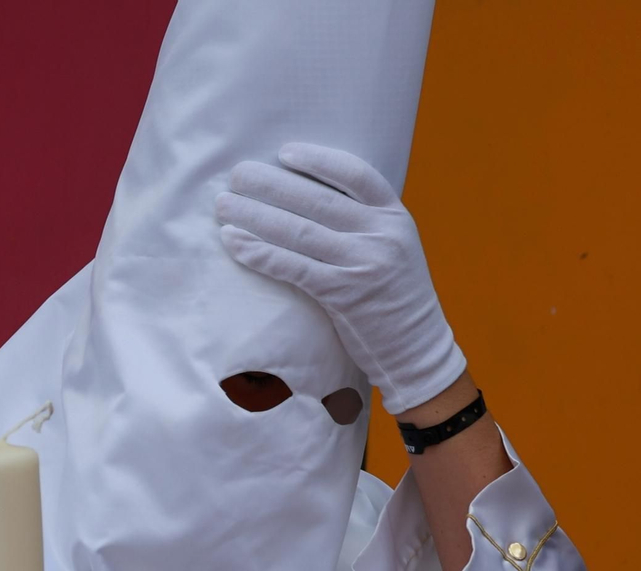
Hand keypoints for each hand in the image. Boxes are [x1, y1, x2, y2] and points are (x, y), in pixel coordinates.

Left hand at [215, 143, 466, 414]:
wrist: (417, 349)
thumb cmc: (394, 297)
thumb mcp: (393, 248)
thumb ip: (363, 223)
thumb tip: (309, 198)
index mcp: (394, 215)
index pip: (355, 173)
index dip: (318, 160)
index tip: (284, 152)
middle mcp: (380, 234)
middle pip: (317, 199)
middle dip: (271, 184)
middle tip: (236, 173)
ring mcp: (362, 263)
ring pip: (299, 231)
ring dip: (255, 215)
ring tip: (224, 204)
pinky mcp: (343, 294)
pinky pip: (292, 267)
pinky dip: (259, 252)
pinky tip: (233, 241)